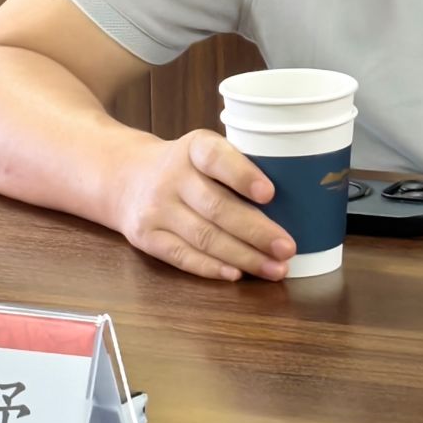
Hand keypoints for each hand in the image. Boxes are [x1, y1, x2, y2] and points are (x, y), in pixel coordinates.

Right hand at [108, 130, 295, 281]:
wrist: (125, 177)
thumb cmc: (187, 166)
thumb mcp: (206, 150)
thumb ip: (239, 167)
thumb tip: (296, 199)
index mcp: (194, 147)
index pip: (217, 158)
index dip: (243, 176)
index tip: (270, 194)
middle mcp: (171, 176)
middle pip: (216, 207)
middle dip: (256, 231)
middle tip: (287, 247)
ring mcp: (156, 209)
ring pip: (203, 237)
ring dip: (244, 257)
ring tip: (275, 268)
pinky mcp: (146, 237)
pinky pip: (182, 256)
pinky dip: (211, 268)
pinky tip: (237, 274)